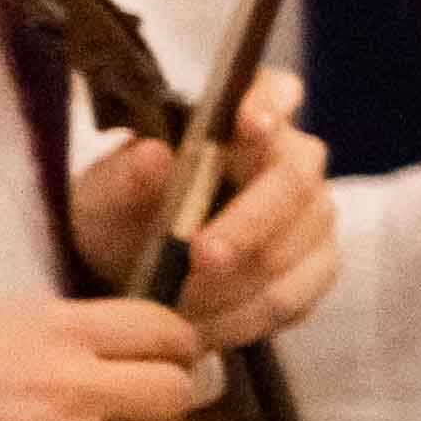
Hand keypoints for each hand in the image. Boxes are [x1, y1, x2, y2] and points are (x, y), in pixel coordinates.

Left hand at [69, 69, 336, 353]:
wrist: (132, 274)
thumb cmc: (122, 218)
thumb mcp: (102, 198)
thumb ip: (122, 179)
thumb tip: (154, 155)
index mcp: (242, 119)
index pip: (275, 91)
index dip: (269, 105)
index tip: (246, 125)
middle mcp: (292, 159)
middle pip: (293, 181)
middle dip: (247, 224)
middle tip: (200, 256)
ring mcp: (314, 215)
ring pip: (295, 247)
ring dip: (237, 283)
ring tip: (182, 308)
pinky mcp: (317, 268)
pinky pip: (294, 297)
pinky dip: (245, 318)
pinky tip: (205, 330)